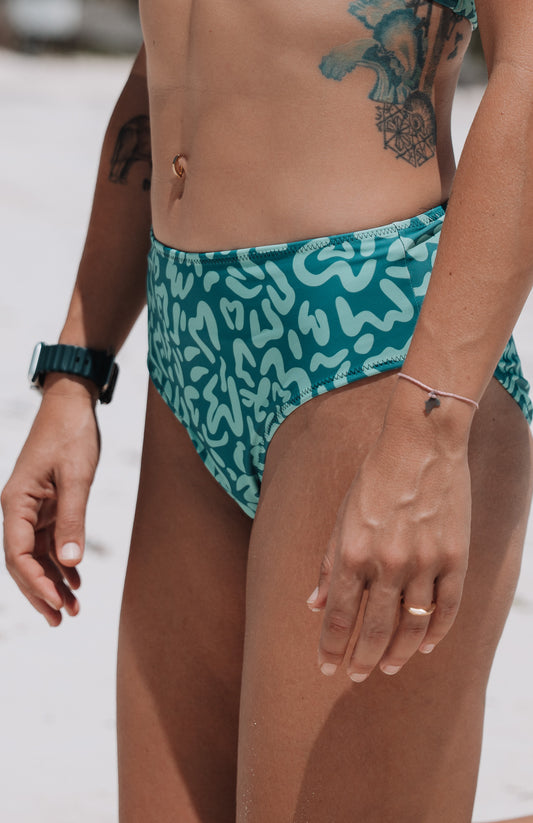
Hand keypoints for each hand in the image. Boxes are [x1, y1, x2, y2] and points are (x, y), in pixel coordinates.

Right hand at [2, 380, 99, 625]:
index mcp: (16, 502)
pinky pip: (49, 541)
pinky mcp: (47, 504)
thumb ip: (73, 519)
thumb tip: (70, 562)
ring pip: (36, 555)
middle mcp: (18, 509)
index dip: (35, 583)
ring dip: (53, 582)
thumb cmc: (71, 434)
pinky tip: (76, 581)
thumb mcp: (77, 477)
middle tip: (62, 620)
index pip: (17, 554)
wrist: (71, 405)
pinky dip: (62, 562)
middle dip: (41, 593)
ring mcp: (31, 508)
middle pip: (22, 562)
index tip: (56, 604)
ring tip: (73, 609)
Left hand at [307, 426, 470, 680]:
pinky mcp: (455, 557)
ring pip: (411, 627)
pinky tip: (425, 648)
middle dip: (360, 660)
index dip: (330, 647)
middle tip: (355, 677)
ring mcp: (425, 562)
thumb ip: (329, 563)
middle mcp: (387, 564)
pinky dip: (436, 634)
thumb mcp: (343, 517)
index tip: (326, 668)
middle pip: (373, 629)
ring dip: (397, 653)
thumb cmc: (375, 478)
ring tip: (386, 667)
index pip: (339, 616)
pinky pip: (447, 608)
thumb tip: (314, 604)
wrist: (421, 444)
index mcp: (353, 553)